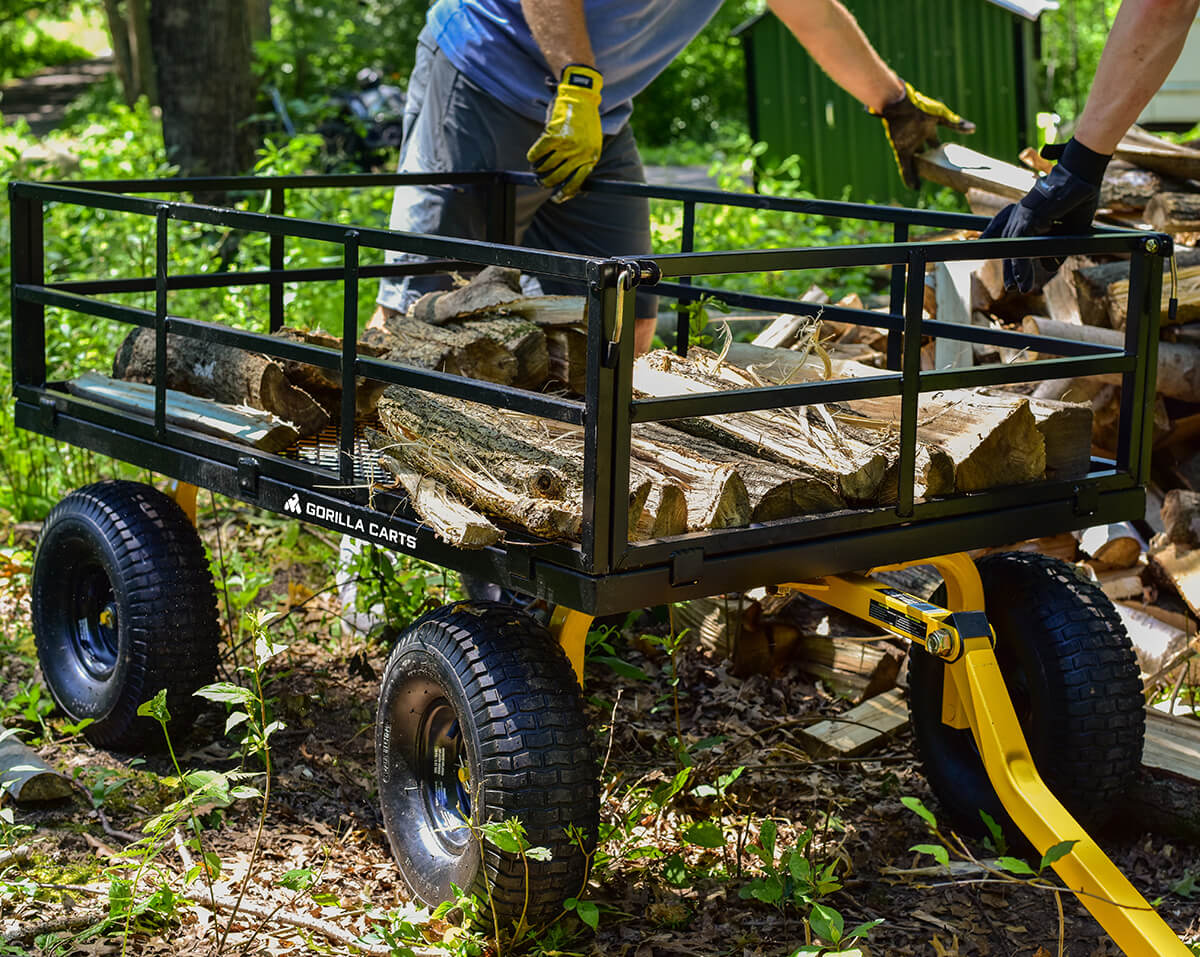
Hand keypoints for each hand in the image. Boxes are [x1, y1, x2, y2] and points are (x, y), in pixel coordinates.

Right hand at [527, 64, 602, 201]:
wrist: (581, 97)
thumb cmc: (585, 122)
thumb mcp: (591, 144)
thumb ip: (582, 161)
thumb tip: (566, 182)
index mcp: (591, 158)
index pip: (576, 184)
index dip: (564, 194)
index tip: (556, 198)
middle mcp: (580, 154)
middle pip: (557, 178)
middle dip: (546, 182)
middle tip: (541, 180)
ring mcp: (567, 146)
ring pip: (545, 167)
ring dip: (538, 170)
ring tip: (536, 167)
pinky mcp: (553, 136)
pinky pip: (537, 154)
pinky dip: (532, 156)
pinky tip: (532, 156)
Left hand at [876, 81, 974, 188]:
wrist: (901, 105)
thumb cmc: (921, 107)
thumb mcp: (941, 115)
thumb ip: (956, 123)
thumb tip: (974, 129)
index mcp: (928, 128)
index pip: (935, 143)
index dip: (940, 150)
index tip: (947, 158)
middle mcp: (918, 137)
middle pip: (924, 153)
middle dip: (929, 161)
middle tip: (935, 172)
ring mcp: (909, 144)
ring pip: (915, 161)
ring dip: (919, 172)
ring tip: (923, 184)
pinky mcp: (900, 149)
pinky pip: (905, 165)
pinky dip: (909, 176)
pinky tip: (913, 187)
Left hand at [980, 138, 1108, 291]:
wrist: (1082, 175)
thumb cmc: (1078, 197)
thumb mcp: (1071, 228)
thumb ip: (1060, 246)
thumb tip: (1051, 266)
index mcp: (1028, 218)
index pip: (1017, 245)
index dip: (1015, 264)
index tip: (1015, 282)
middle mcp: (1020, 216)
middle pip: (1010, 248)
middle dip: (1011, 270)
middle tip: (1012, 289)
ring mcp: (1022, 214)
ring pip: (1014, 247)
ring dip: (1017, 269)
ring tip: (1021, 287)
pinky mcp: (1028, 214)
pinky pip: (1020, 241)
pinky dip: (1020, 259)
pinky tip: (1021, 274)